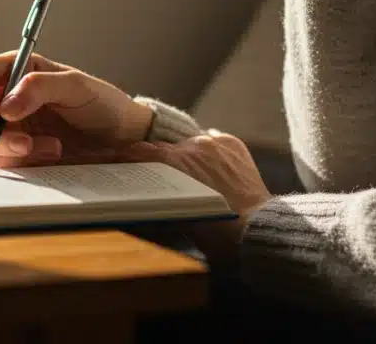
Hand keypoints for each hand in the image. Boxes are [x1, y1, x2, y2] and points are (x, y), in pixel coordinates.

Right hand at [0, 52, 153, 167]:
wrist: (120, 137)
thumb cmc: (101, 103)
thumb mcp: (76, 87)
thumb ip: (40, 87)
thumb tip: (5, 106)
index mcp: (16, 71)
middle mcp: (7, 98)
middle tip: (26, 141)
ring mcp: (10, 126)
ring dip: (11, 148)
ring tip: (52, 147)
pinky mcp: (16, 152)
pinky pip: (0, 160)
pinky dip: (20, 161)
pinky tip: (49, 154)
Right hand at [120, 131, 272, 263]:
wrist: (257, 230)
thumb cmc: (215, 234)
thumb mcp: (178, 218)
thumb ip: (159, 199)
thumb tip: (143, 194)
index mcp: (173, 162)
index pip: (139, 151)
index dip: (128, 155)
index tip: (119, 159)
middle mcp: (192, 145)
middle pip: (166, 147)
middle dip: (160, 160)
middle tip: (158, 175)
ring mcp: (215, 143)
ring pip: (190, 144)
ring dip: (185, 157)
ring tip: (191, 178)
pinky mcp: (233, 145)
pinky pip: (213, 142)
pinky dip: (208, 154)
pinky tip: (212, 171)